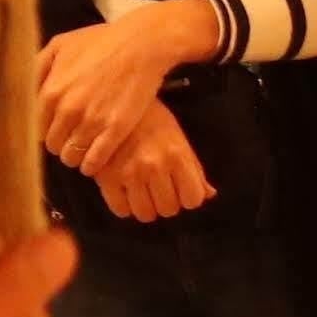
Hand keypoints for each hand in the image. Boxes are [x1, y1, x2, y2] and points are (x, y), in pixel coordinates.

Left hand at [38, 0, 219, 174]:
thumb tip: (25, 91)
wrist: (142, 44)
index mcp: (50, 91)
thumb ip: (38, 67)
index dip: (45, 130)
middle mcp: (67, 110)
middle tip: (71, 138)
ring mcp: (92, 121)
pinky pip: (95, 160)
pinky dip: (92, 164)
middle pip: (53, 144)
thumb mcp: (60, 44)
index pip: (36, 128)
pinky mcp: (115, 130)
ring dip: (76, 156)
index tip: (55, 129)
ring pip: (72, 155)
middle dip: (60, 143)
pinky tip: (94, 161)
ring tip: (83, 149)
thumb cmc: (101, 41)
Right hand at [89, 99, 212, 224]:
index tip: (181, 191)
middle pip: (169, 209)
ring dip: (147, 207)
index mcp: (177, 155)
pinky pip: (121, 210)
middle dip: (167, 202)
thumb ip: (194, 168)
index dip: (188, 197)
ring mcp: (130, 173)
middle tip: (160, 190)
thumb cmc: (152, 119)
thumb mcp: (178, 138)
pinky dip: (125, 207)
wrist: (115, 102)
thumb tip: (209, 195)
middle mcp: (155, 167)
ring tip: (143, 193)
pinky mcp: (107, 177)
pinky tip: (126, 194)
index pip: (193, 199)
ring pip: (146, 214)